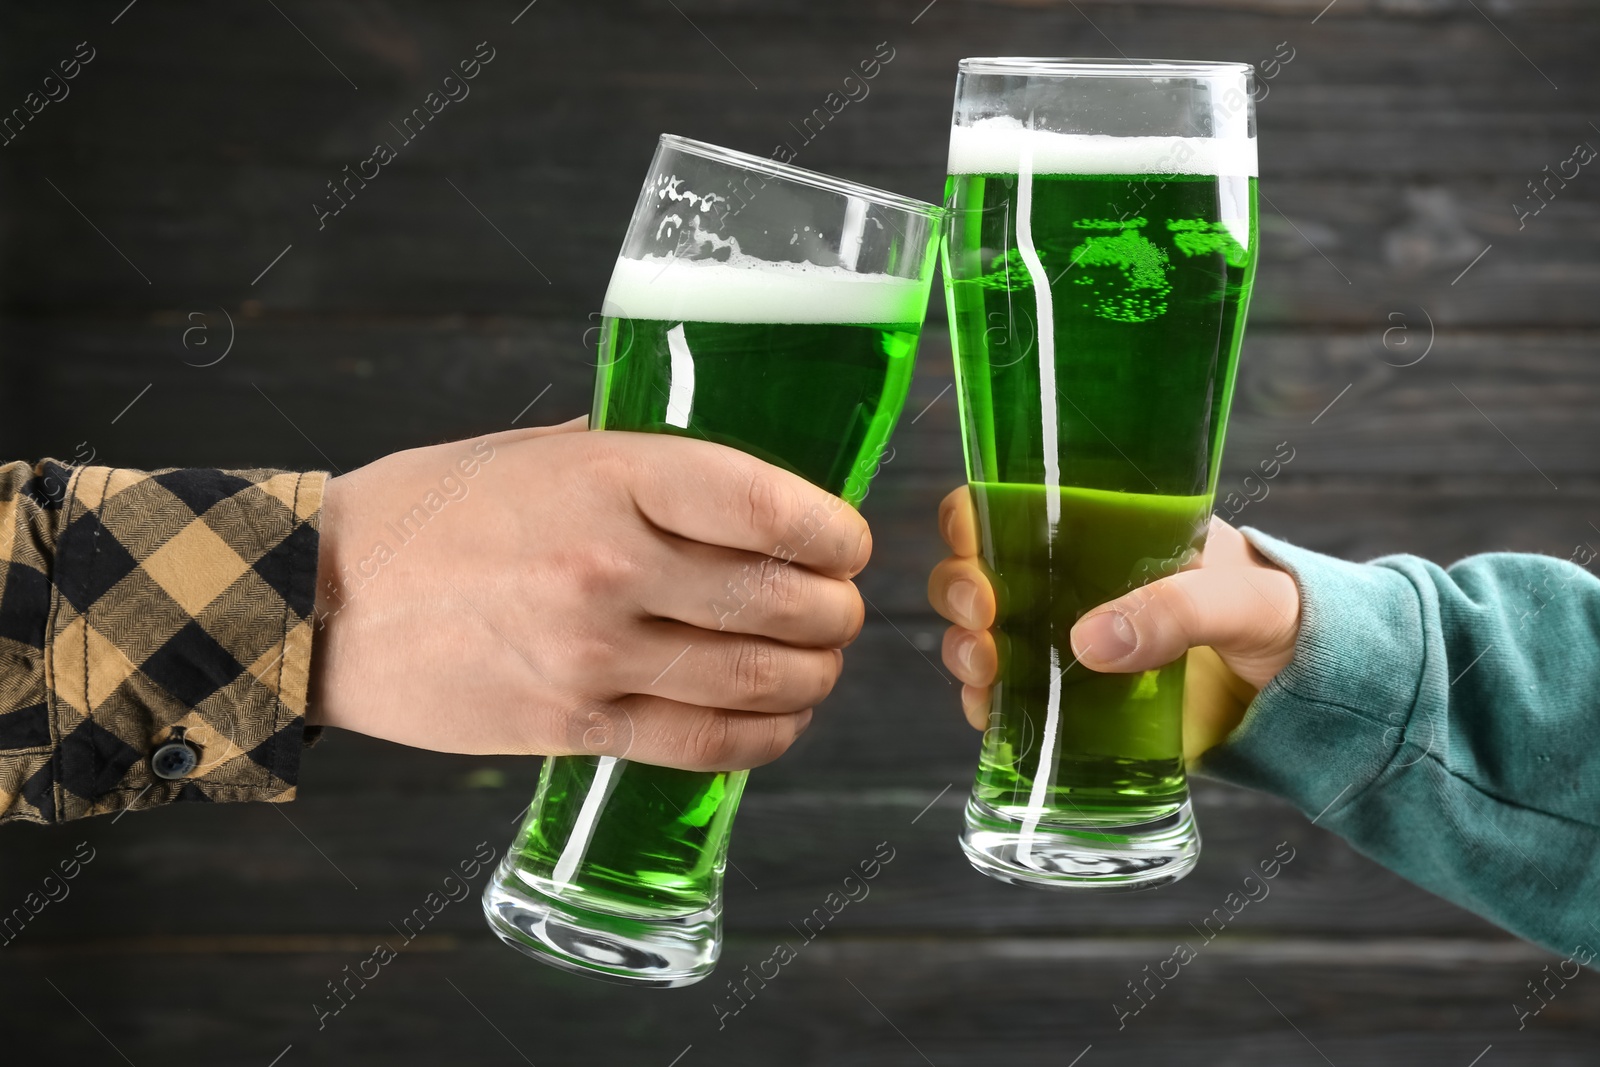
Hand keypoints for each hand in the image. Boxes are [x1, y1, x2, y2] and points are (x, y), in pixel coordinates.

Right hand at [309, 419, 868, 769]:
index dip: (836, 532)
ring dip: (815, 676)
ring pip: (761, 679)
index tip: (849, 541)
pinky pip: (707, 744)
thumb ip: (635, 454)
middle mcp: (612, 566)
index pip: (771, 507)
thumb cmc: (428, 514)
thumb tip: (731, 463)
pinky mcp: (573, 727)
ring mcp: (593, 655)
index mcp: (610, 476)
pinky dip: (766, 737)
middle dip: (837, 610)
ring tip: (819, 663)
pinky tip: (779, 721)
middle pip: (783, 600)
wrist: (319, 603)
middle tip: (841, 606)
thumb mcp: (534, 449)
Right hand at [926, 486, 1300, 760]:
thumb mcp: (1242, 599)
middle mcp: (1070, 581)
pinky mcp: (1073, 703)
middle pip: (978, 570)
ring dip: (965, 648)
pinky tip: (992, 713)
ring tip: (984, 669)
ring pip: (981, 634)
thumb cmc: (1284, 617)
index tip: (975, 543)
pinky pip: (1009, 701)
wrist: (1312, 695)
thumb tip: (1088, 641)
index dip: (976, 517)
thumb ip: (1177, 609)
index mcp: (1104, 529)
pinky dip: (987, 707)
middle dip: (959, 589)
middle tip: (983, 614)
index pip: (1014, 502)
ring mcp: (1065, 642)